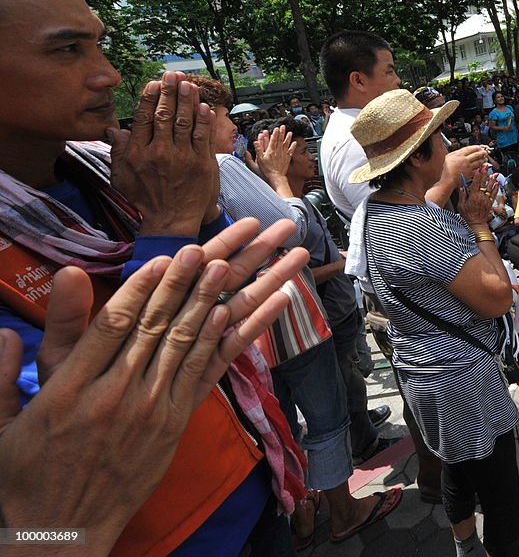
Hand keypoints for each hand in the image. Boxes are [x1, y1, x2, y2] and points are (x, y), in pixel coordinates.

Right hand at [0, 218, 307, 550]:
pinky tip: (240, 315)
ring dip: (216, 300)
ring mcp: (150, 411)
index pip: (114, 324)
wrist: (58, 533)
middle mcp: (116, 395)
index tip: (166, 256)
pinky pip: (204, 376)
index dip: (144, 287)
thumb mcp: (5, 419)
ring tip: (239, 265)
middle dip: (188, 280)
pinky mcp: (173, 426)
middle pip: (159, 325)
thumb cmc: (25, 474)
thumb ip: (13, 366)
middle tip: (214, 245)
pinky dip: (226, 343)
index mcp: (72, 389)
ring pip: (189, 343)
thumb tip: (14, 322)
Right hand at [108, 71, 219, 235]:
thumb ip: (118, 152)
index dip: (150, 98)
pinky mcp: (202, 164)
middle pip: (166, 115)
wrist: (170, 222)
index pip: (144, 118)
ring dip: (188, 101)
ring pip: (186, 122)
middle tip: (174, 75)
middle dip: (170, 92)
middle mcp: (160, 152)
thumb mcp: (122, 178)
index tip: (154, 83)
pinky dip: (204, 121)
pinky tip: (205, 107)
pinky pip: (203, 137)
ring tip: (189, 84)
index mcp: (139, 153)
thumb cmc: (145, 200)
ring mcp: (182, 158)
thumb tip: (113, 129)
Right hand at [255, 125, 295, 186]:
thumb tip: (255, 142)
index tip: (276, 128)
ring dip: (288, 138)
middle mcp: (278, 151)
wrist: (276, 177)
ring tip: (290, 132)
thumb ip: (258, 150)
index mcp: (271, 151)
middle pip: (280, 140)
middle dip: (281, 132)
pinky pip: (290, 151)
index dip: (275, 133)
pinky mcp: (287, 158)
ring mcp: (283, 154)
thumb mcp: (259, 160)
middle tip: (283, 126)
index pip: (273, 140)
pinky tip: (294, 143)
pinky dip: (293, 147)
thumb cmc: (267, 170)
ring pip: (286, 144)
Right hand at [442, 145, 488, 184]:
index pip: (470, 149)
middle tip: (485, 152)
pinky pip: (478, 169)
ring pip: (479, 161)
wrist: (448, 179)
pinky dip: (481, 167)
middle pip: (476, 154)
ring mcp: (469, 167)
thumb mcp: (448, 157)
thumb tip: (461, 150)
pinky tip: (483, 166)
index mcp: (460, 155)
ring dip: (483, 159)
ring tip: (485, 158)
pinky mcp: (470, 173)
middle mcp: (465, 160)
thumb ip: (455, 153)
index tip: (479, 147)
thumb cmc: (447, 170)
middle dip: (482, 152)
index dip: (476, 147)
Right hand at [457, 164, 498, 227]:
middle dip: (485, 174)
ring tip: (494, 173)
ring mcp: (486, 199)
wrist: (476, 224)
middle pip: (483, 183)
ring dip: (492, 180)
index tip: (479, 169)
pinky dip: (496, 188)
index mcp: (473, 196)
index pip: (476, 183)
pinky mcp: (490, 203)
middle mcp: (481, 197)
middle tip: (486, 167)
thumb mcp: (461, 206)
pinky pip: (494, 194)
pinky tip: (497, 183)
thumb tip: (462, 187)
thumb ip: (462, 195)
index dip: (478, 175)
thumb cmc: (468, 215)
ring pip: (490, 187)